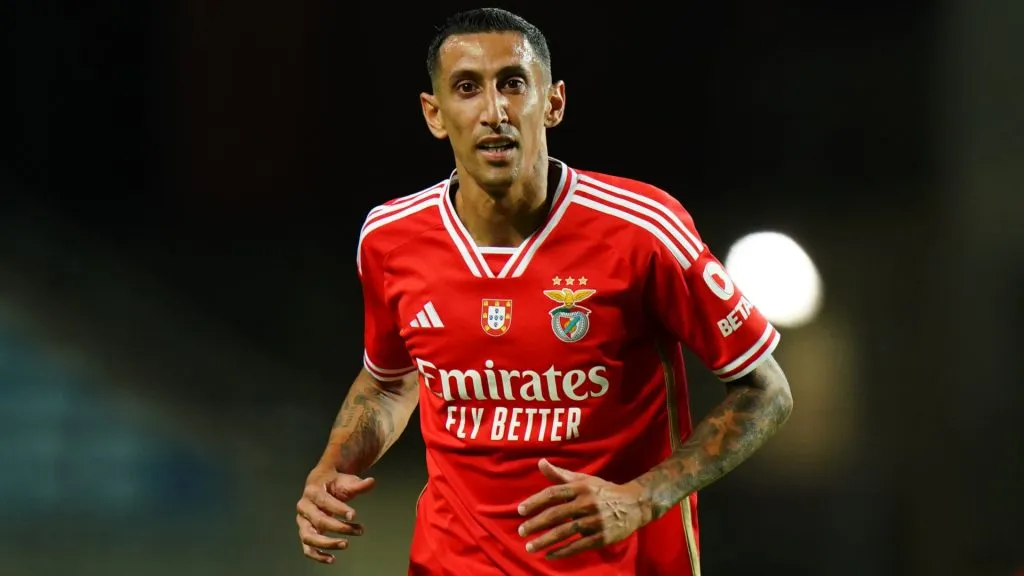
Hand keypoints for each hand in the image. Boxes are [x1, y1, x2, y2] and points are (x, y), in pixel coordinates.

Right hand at [295, 465, 375, 563]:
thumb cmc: (334, 483)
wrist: (320, 484)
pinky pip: (307, 548)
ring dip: (327, 543)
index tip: (354, 515)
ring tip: (345, 544)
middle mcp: (304, 507)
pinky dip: (318, 555)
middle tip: (358, 530)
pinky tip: (332, 559)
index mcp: (312, 491)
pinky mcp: (305, 532)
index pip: (324, 501)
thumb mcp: (346, 480)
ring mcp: (303, 521)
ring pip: (309, 537)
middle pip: (318, 520)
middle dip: (339, 527)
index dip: (339, 509)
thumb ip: (358, 484)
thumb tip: (371, 482)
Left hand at [517, 459, 651, 559]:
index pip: (553, 494)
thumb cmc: (604, 491)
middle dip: (536, 524)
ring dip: (545, 541)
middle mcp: (586, 503)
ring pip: (565, 532)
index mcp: (580, 487)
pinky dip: (563, 551)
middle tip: (521, 531)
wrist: (635, 504)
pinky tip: (550, 554)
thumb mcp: (584, 480)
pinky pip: (578, 546)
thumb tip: (540, 463)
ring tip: (530, 547)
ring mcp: (594, 521)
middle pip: (556, 514)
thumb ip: (561, 475)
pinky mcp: (602, 537)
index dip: (535, 502)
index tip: (520, 510)